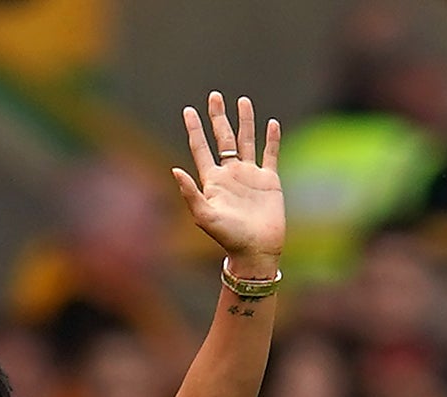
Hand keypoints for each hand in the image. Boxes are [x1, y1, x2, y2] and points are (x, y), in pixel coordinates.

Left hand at [173, 92, 283, 270]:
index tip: (188, 110)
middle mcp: (230, 174)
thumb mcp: (205, 217)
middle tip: (214, 96)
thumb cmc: (228, 238)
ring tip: (243, 100)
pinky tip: (271, 123)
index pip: (201, 148)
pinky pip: (270, 154)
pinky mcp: (269, 181)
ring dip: (245, 121)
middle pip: (223, 138)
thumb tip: (174, 169)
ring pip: (247, 141)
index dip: (194, 129)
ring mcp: (250, 176)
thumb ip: (190, 194)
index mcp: (213, 181)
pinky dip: (271, 139)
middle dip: (218, 117)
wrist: (256, 250)